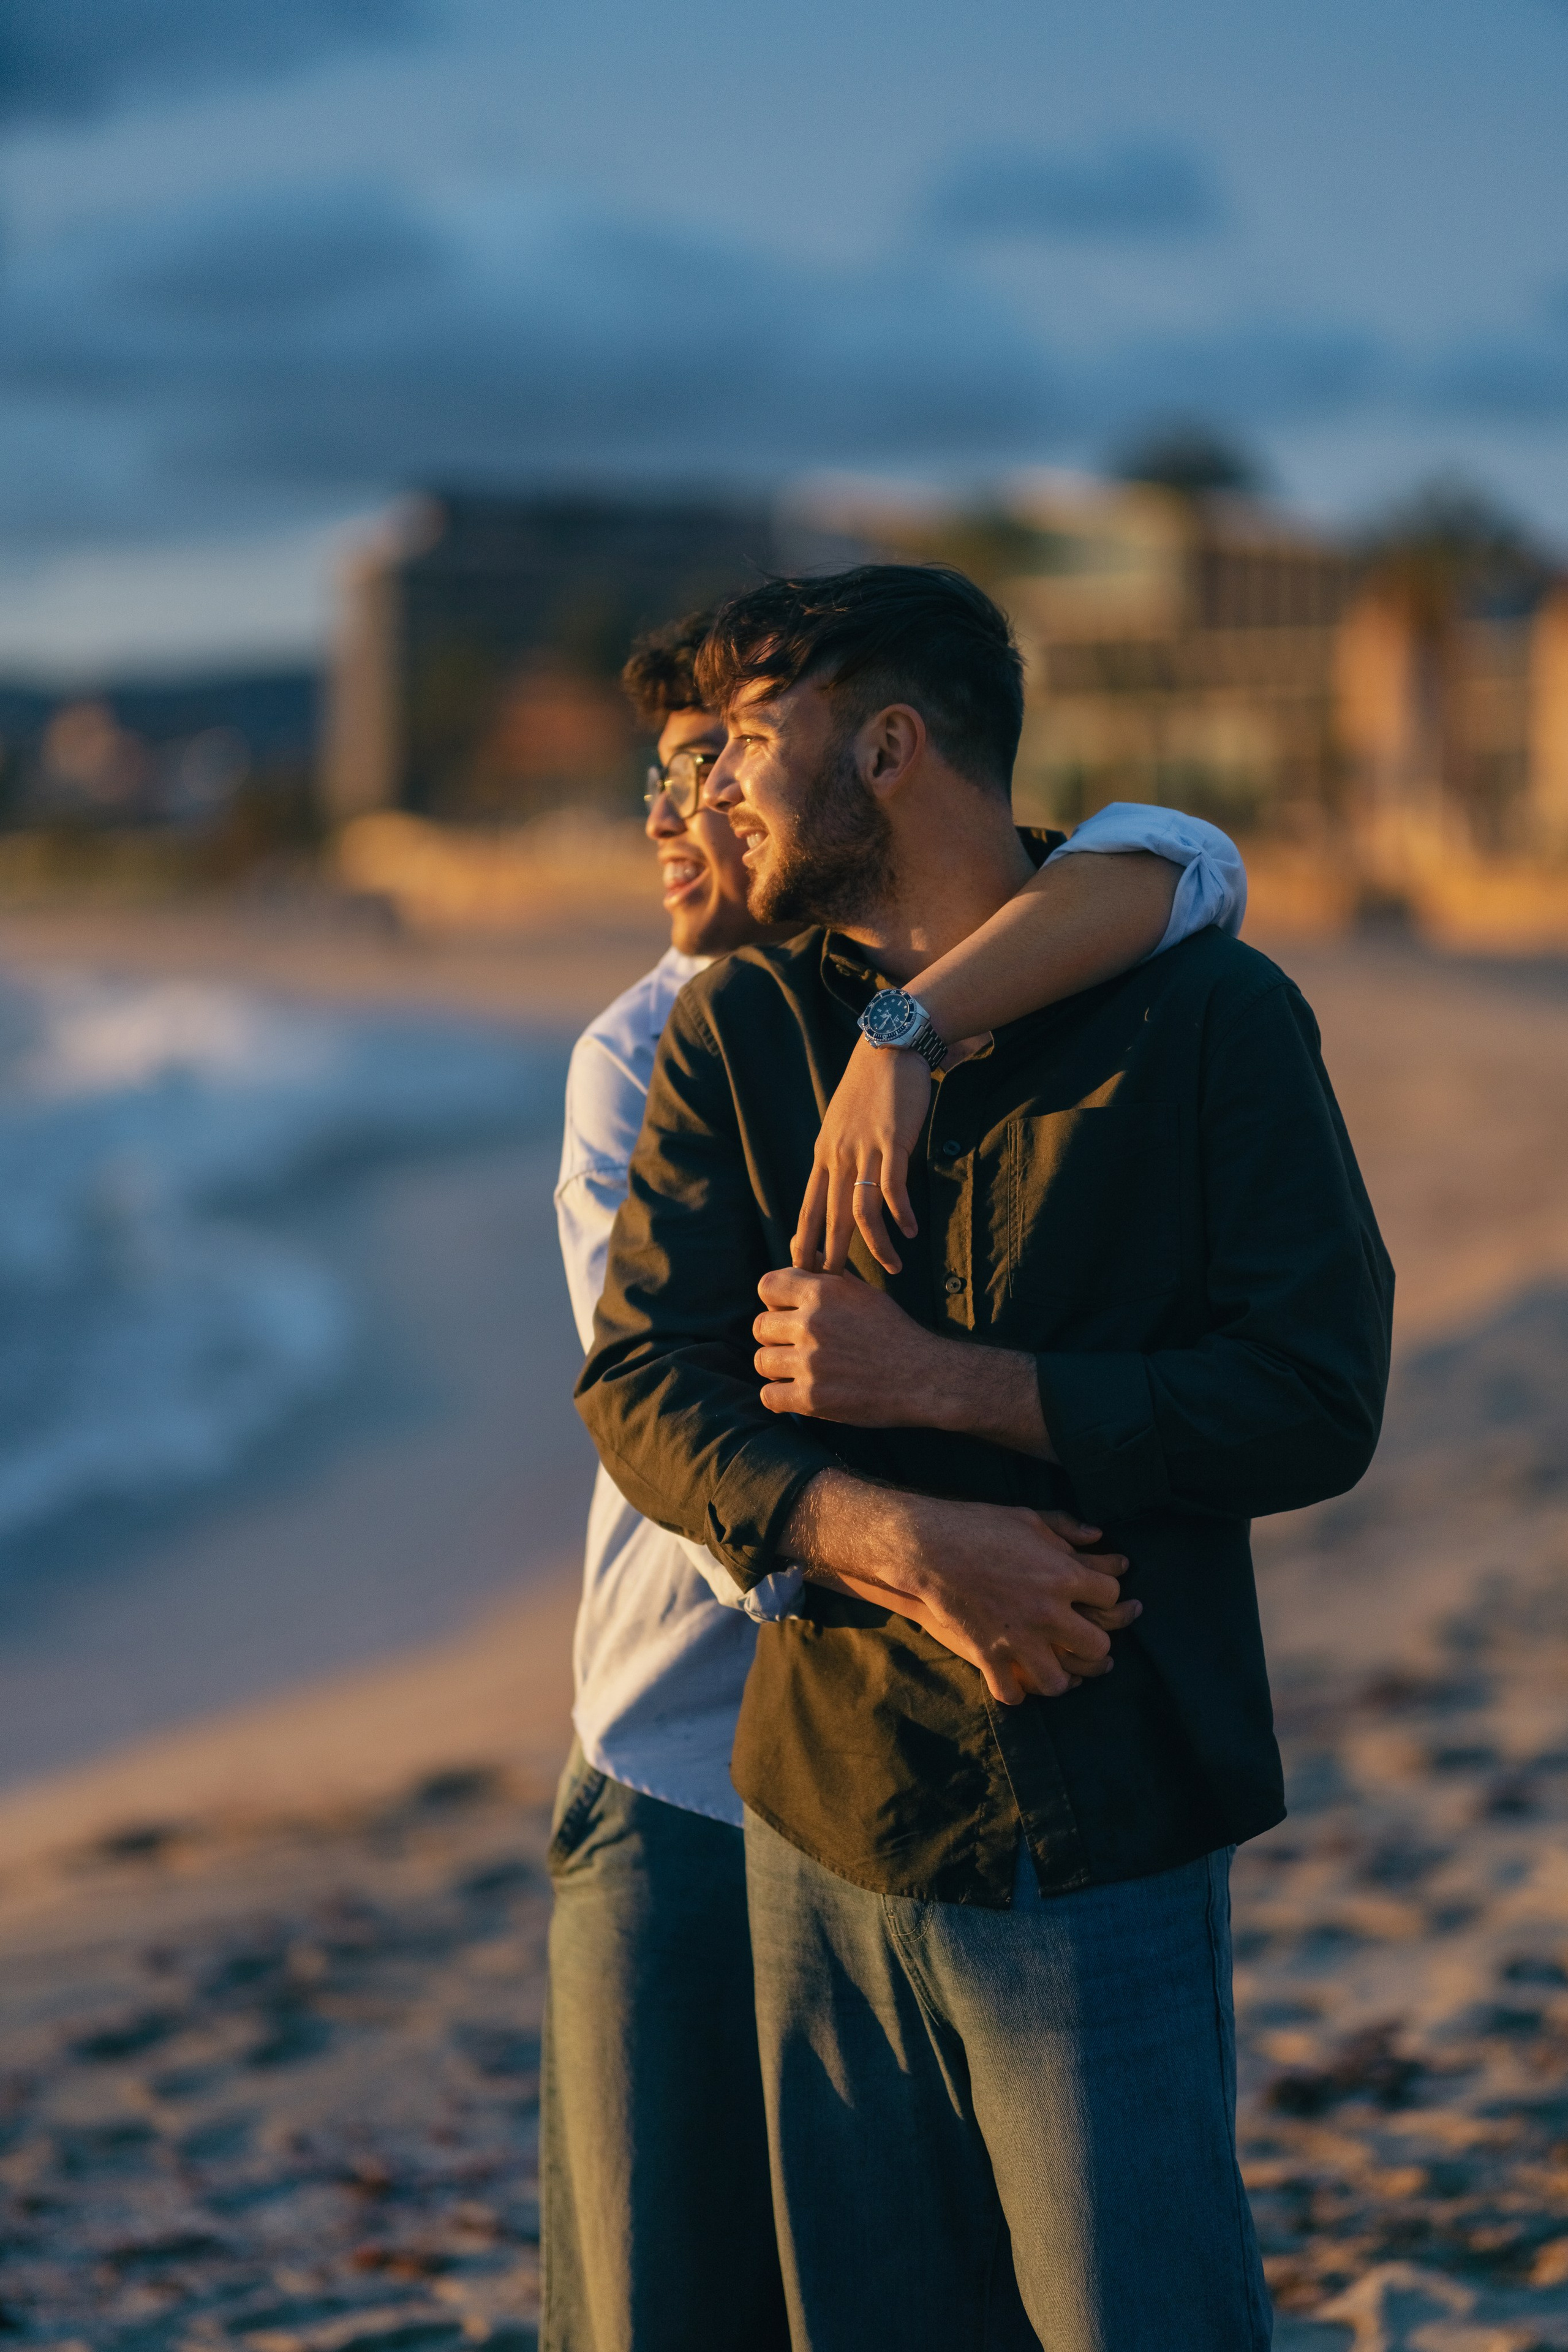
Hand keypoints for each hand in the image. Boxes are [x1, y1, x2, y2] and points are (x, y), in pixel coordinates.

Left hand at [754, 1268, 1051, 1457]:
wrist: (925, 1377)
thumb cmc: (893, 1332)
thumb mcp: (861, 1292)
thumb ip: (825, 1272)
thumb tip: (794, 1248)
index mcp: (823, 1291)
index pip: (766, 1286)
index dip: (775, 1301)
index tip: (789, 1314)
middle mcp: (813, 1323)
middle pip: (760, 1326)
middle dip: (777, 1336)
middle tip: (798, 1347)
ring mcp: (811, 1362)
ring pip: (762, 1361)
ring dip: (778, 1367)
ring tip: (800, 1370)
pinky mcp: (812, 1399)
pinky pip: (769, 1396)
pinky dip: (781, 1397)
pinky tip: (798, 1393)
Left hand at [792, 1035, 930, 1275]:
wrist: (887, 1047)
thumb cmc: (868, 1088)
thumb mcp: (842, 1125)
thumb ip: (840, 1157)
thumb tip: (841, 1189)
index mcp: (823, 1156)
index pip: (806, 1210)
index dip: (805, 1244)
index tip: (806, 1273)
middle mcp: (837, 1157)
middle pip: (829, 1219)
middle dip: (831, 1258)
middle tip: (835, 1290)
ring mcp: (864, 1150)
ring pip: (861, 1211)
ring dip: (876, 1245)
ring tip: (891, 1268)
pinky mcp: (892, 1142)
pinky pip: (892, 1187)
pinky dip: (900, 1213)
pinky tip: (909, 1232)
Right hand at [819, 1511, 1137, 1691]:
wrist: (929, 1547)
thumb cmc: (980, 1527)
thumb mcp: (1028, 1519)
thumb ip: (1066, 1528)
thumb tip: (1098, 1537)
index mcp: (1063, 1575)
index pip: (1111, 1597)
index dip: (1106, 1597)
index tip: (1092, 1596)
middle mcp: (1048, 1612)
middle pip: (1097, 1646)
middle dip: (1093, 1643)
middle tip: (1079, 1638)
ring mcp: (1018, 1639)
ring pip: (1058, 1681)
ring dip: (1058, 1677)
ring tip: (1052, 1667)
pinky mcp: (989, 1655)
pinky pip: (1012, 1692)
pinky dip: (1015, 1691)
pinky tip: (1015, 1680)